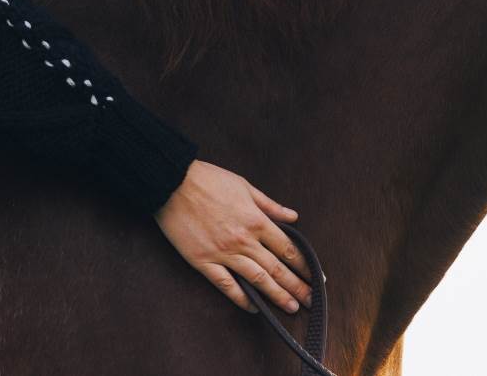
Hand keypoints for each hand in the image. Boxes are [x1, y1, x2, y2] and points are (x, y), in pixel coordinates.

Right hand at [154, 160, 313, 314]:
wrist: (171, 181)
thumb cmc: (206, 179)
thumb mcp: (243, 186)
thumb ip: (269, 204)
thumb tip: (293, 216)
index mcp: (255, 220)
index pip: (287, 249)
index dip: (304, 265)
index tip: (316, 277)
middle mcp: (243, 240)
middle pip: (277, 268)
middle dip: (297, 287)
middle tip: (310, 301)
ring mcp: (223, 253)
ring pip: (257, 280)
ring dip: (277, 295)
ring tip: (291, 307)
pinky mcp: (203, 261)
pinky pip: (226, 285)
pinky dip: (242, 299)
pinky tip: (254, 307)